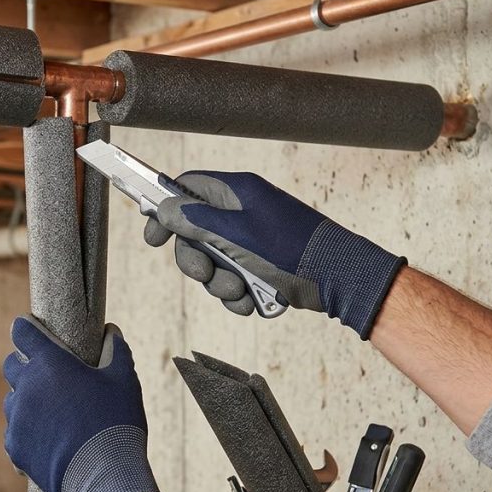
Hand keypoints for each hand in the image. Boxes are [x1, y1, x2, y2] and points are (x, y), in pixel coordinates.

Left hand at [3, 316, 166, 491]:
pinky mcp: (15, 446)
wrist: (104, 475)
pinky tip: (48, 438)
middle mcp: (27, 386)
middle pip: (11, 365)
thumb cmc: (116, 421)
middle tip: (47, 374)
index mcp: (50, 363)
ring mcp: (17, 418)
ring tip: (52, 412)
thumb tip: (112, 332)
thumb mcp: (124, 379)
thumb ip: (116, 350)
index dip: (25, 327)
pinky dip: (28, 432)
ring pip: (12, 400)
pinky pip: (15, 432)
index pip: (23, 333)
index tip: (27, 327)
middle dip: (25, 365)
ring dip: (27, 400)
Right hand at [145, 171, 405, 338]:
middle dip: (197, 260)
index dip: (165, 212)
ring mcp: (252, 239)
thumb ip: (196, 220)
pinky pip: (234, 278)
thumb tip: (164, 207)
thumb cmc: (290, 248)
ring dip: (220, 283)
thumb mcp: (236, 234)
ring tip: (240, 291)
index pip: (187, 190)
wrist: (338, 278)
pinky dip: (239, 294)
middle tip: (205, 274)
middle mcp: (242, 212)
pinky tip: (252, 301)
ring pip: (214, 262)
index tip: (153, 238)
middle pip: (195, 233)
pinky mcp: (262, 264)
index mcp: (236, 193)